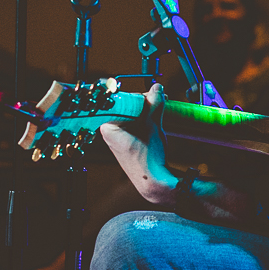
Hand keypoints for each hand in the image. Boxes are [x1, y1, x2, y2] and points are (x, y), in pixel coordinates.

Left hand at [100, 83, 177, 203]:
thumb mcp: (153, 126)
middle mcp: (110, 131)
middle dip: (144, 103)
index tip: (150, 93)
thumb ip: (154, 104)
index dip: (136, 96)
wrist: (154, 182)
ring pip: (133, 115)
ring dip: (147, 110)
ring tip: (159, 109)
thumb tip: (157, 87)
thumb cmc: (148, 159)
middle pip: (127, 107)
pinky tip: (156, 118)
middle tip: (158, 100)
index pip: (120, 101)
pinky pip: (135, 123)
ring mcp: (118, 137)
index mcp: (109, 127)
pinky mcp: (127, 141)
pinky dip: (146, 119)